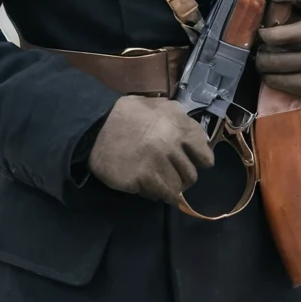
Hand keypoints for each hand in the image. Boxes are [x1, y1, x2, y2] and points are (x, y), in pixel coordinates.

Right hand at [87, 96, 214, 203]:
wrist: (95, 127)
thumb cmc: (130, 114)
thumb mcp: (162, 107)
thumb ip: (183, 121)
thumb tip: (201, 140)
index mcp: (180, 128)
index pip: (204, 156)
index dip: (200, 161)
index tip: (193, 163)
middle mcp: (172, 146)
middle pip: (191, 175)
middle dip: (184, 177)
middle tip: (175, 176)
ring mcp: (156, 164)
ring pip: (176, 188)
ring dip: (172, 188)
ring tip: (163, 183)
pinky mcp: (140, 179)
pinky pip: (160, 194)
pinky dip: (160, 195)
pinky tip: (154, 190)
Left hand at [256, 0, 300, 95]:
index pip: (284, 37)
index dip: (266, 36)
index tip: (261, 33)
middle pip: (278, 61)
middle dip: (261, 56)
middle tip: (260, 50)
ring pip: (281, 78)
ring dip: (266, 72)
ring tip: (265, 62)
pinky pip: (290, 89)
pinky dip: (278, 82)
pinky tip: (276, 74)